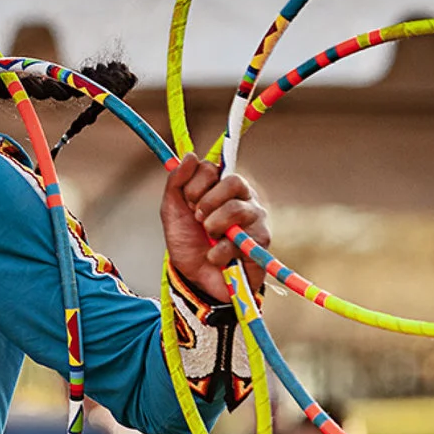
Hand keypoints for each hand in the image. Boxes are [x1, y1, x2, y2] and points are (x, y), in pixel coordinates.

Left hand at [161, 157, 268, 302]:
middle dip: (207, 202)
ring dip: (212, 226)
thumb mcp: (172, 211)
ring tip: (209, 239)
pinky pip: (240, 239)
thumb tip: (191, 155)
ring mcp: (255, 219)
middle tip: (198, 219)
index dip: (196, 184)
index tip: (188, 202)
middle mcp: (243, 198)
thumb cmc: (188, 241)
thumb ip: (177, 182)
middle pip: (233, 181)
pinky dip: (218, 251)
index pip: (213, 169)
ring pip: (237, 209)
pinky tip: (215, 257)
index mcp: (221, 187)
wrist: (195, 278)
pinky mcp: (262, 242)